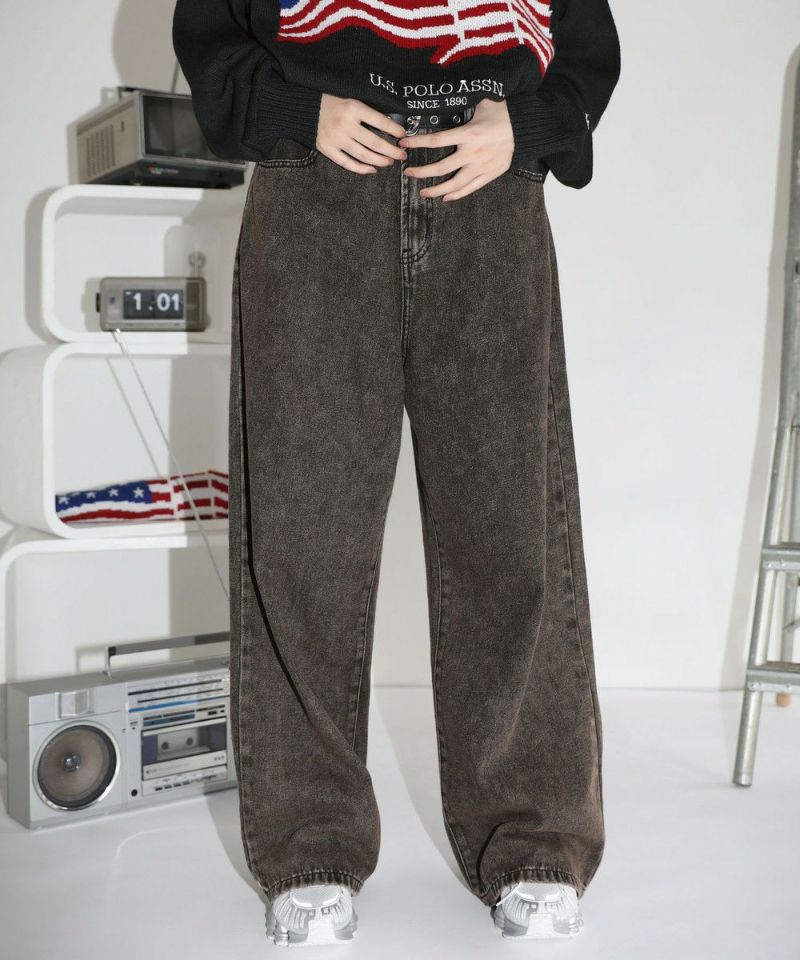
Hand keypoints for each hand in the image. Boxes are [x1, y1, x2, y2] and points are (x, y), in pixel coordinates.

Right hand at [316, 94, 407, 172]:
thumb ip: (366, 111)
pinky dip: (361, 169)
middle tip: (402, 155)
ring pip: (364, 156)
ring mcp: (336, 138)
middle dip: (392, 151)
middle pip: (375, 143)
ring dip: (380, 161)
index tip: (403, 135)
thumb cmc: (331, 101)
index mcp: (353, 108)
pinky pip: (347, 163)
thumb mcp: (351, 98)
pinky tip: (372, 169)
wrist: (305, 107)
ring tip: (389, 162)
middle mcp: (345, 124)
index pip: (381, 121)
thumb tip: (389, 125)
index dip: (395, 130)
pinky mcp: (327, 149)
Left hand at [398, 98, 514, 200]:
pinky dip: (456, 195)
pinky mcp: (489, 175)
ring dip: (436, 189)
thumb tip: (450, 90)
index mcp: (468, 134)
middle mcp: (472, 154)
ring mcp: (480, 167)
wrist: (527, 130)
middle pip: (441, 168)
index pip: (436, 140)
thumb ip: (466, 102)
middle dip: (421, 172)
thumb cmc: (506, 114)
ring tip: (422, 192)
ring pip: (454, 184)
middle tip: (407, 173)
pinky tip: (445, 197)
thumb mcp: (484, 103)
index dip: (417, 143)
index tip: (403, 144)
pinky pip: (470, 189)